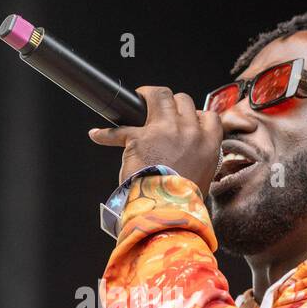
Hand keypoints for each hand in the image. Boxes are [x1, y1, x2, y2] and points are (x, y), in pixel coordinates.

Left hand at [88, 86, 222, 191]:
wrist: (169, 211)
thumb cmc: (183, 200)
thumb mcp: (203, 176)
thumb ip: (199, 158)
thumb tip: (188, 154)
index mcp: (209, 144)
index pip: (208, 116)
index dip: (195, 115)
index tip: (186, 119)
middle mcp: (189, 132)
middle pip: (183, 100)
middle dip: (171, 104)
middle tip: (159, 110)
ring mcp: (165, 131)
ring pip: (159, 95)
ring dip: (147, 96)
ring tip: (138, 102)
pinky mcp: (139, 138)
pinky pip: (118, 130)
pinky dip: (106, 134)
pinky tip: (97, 135)